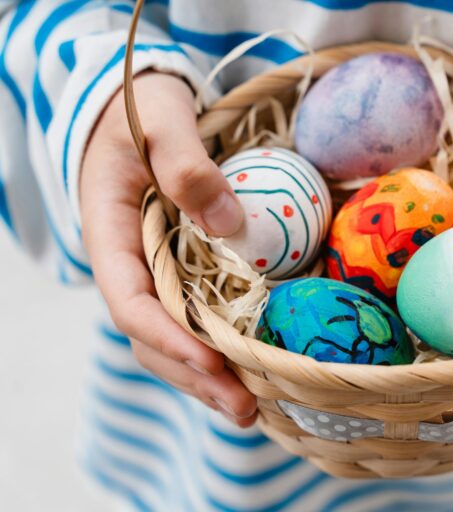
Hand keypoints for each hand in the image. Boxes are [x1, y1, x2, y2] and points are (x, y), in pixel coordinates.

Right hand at [80, 72, 257, 426]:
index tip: (213, 362)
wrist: (138, 111)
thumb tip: (229, 224)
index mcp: (110, 233)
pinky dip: (219, 351)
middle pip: (153, 337)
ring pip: (172, 339)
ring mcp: (154, 273)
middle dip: (196, 377)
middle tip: (246, 409)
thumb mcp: (161, 119)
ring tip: (252, 409)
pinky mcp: (180, 273)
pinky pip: (194, 320)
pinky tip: (252, 371)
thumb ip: (186, 164)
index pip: (130, 300)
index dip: (168, 337)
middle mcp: (129, 265)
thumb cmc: (143, 110)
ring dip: (207, 378)